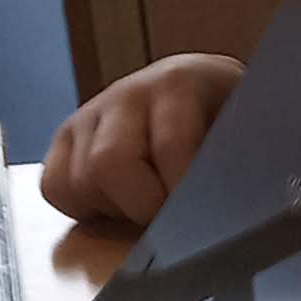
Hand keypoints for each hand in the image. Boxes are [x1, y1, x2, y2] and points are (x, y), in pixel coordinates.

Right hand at [41, 53, 243, 226]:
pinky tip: (119, 200)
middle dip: (142, 205)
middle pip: (108, 163)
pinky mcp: (65, 139)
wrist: (205, 95)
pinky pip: (55, 187)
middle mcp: (128, 92)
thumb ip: (239, 158)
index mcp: (180, 82)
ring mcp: (91, 114)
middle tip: (169, 218)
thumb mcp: (245, 130)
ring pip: (78, 180)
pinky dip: (83, 207)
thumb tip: (228, 202)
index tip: (201, 214)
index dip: (183, 191)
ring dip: (116, 208)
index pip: (171, 145)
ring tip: (149, 203)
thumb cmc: (230, 121)